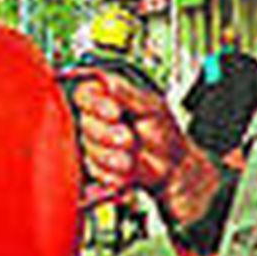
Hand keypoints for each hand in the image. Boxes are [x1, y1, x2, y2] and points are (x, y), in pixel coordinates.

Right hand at [70, 72, 221, 224]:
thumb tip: (109, 82)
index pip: (84, 94)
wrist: (172, 167)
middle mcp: (96, 118)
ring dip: (113, 157)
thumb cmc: (163, 130)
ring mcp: (94, 143)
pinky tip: (129, 170)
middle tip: (129, 140)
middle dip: (107, 135)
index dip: (94, 104)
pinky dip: (114, 173)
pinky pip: (95, 170)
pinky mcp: (95, 166)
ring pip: (90, 149)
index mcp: (107, 98)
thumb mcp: (152, 108)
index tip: (114, 114)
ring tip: (133, 159)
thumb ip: (129, 95)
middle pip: (85, 124)